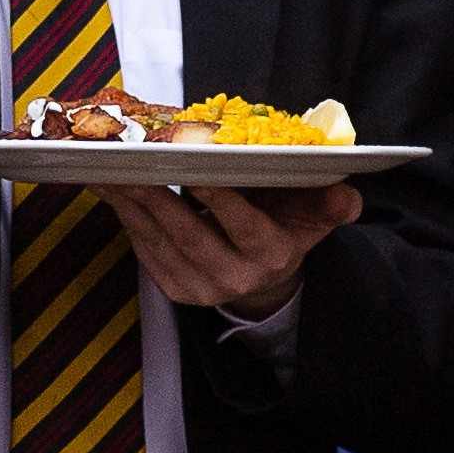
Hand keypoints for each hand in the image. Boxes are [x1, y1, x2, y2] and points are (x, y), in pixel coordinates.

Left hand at [106, 179, 356, 320]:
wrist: (264, 280)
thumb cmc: (285, 228)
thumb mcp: (314, 218)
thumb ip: (331, 205)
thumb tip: (347, 195)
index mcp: (272, 255)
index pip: (245, 227)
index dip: (220, 202)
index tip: (195, 172)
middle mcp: (236, 277)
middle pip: (190, 234)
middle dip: (157, 198)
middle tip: (129, 163)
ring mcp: (201, 287)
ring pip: (159, 241)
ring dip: (128, 204)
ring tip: (105, 169)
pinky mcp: (175, 289)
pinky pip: (144, 250)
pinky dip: (124, 216)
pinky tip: (108, 188)